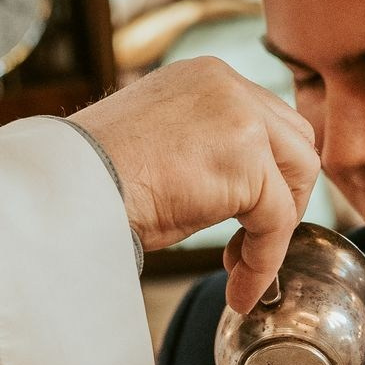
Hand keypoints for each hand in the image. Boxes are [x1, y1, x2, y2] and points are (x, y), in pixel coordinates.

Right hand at [69, 57, 318, 311]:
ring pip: (299, 174)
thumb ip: (205, 150)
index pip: (266, 120)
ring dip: (278, 228)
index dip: (267, 174)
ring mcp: (240, 117)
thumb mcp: (161, 149)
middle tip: (250, 241)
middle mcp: (227, 84)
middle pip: (295, 140)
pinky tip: (240, 287)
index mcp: (205, 77)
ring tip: (241, 266)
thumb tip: (234, 189)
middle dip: (285, 196)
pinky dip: (264, 261)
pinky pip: (277, 220)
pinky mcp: (246, 161)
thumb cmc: (93, 180)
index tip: (243, 219)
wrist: (66, 190)